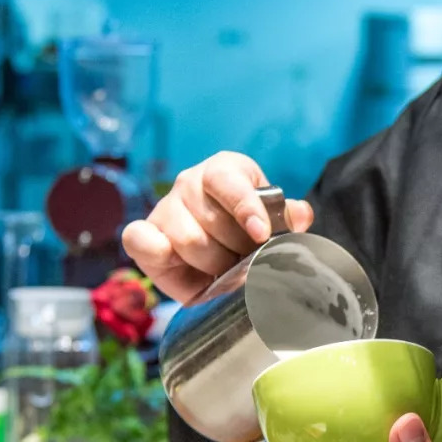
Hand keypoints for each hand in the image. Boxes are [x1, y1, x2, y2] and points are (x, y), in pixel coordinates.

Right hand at [122, 152, 313, 302]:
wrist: (218, 257)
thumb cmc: (247, 232)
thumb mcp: (272, 222)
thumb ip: (286, 218)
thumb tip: (302, 214)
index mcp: (225, 170)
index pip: (229, 181)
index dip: (246, 207)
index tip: (262, 234)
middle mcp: (190, 182)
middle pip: (212, 221)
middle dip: (236, 251)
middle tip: (247, 263)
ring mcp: (165, 207)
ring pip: (188, 241)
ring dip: (212, 264)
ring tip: (224, 271)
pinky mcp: (142, 234)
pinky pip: (139, 239)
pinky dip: (157, 253)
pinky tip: (176, 264)